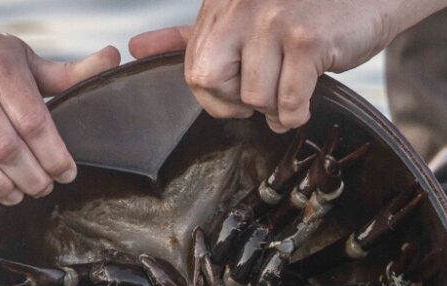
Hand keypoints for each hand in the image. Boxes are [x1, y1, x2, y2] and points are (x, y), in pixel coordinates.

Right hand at [0, 6, 119, 212]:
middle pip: (4, 145)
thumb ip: (69, 72)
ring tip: (17, 195)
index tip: (68, 173)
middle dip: (31, 176)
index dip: (54, 153)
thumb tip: (114, 58)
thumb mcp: (24, 59)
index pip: (32, 120)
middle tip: (45, 187)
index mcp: (1, 73)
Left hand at [128, 0, 446, 132]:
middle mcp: (241, 8)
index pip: (193, 67)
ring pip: (252, 98)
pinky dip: (298, 113)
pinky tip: (309, 96)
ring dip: (275, 108)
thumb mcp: (244, 12)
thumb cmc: (311, 6)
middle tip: (263, 97)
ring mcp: (274, 22)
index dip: (217, 92)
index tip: (242, 90)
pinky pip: (288, 104)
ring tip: (293, 90)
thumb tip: (136, 47)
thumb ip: (191, 33)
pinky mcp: (307, 41)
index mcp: (222, 4)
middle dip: (235, 103)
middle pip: (208, 82)